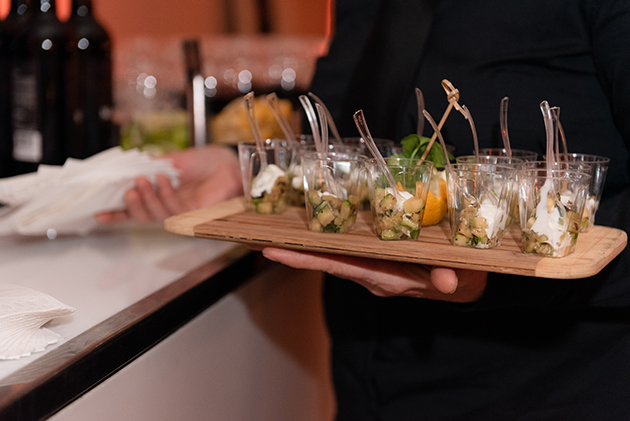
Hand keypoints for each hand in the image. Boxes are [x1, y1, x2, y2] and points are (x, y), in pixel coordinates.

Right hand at [95, 145, 242, 223]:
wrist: (227, 163)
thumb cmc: (204, 162)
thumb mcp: (172, 161)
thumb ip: (151, 168)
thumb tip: (129, 171)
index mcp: (160, 196)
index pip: (135, 209)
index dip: (116, 214)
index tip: (97, 213)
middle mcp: (168, 208)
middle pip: (142, 216)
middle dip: (131, 204)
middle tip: (128, 189)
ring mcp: (181, 214)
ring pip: (155, 215)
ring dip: (147, 198)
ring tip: (142, 181)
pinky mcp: (194, 216)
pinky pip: (174, 210)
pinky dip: (165, 194)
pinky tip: (163, 179)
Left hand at [261, 247, 487, 302]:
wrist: (462, 285)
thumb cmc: (460, 279)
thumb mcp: (461, 279)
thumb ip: (452, 279)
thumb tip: (447, 281)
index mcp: (385, 278)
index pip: (337, 267)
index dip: (306, 260)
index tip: (275, 252)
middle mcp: (371, 274)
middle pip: (324, 261)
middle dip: (293, 251)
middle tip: (259, 238)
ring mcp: (371, 267)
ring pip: (331, 255)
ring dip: (305, 245)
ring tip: (274, 230)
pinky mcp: (375, 258)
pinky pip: (344, 249)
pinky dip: (325, 240)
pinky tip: (312, 227)